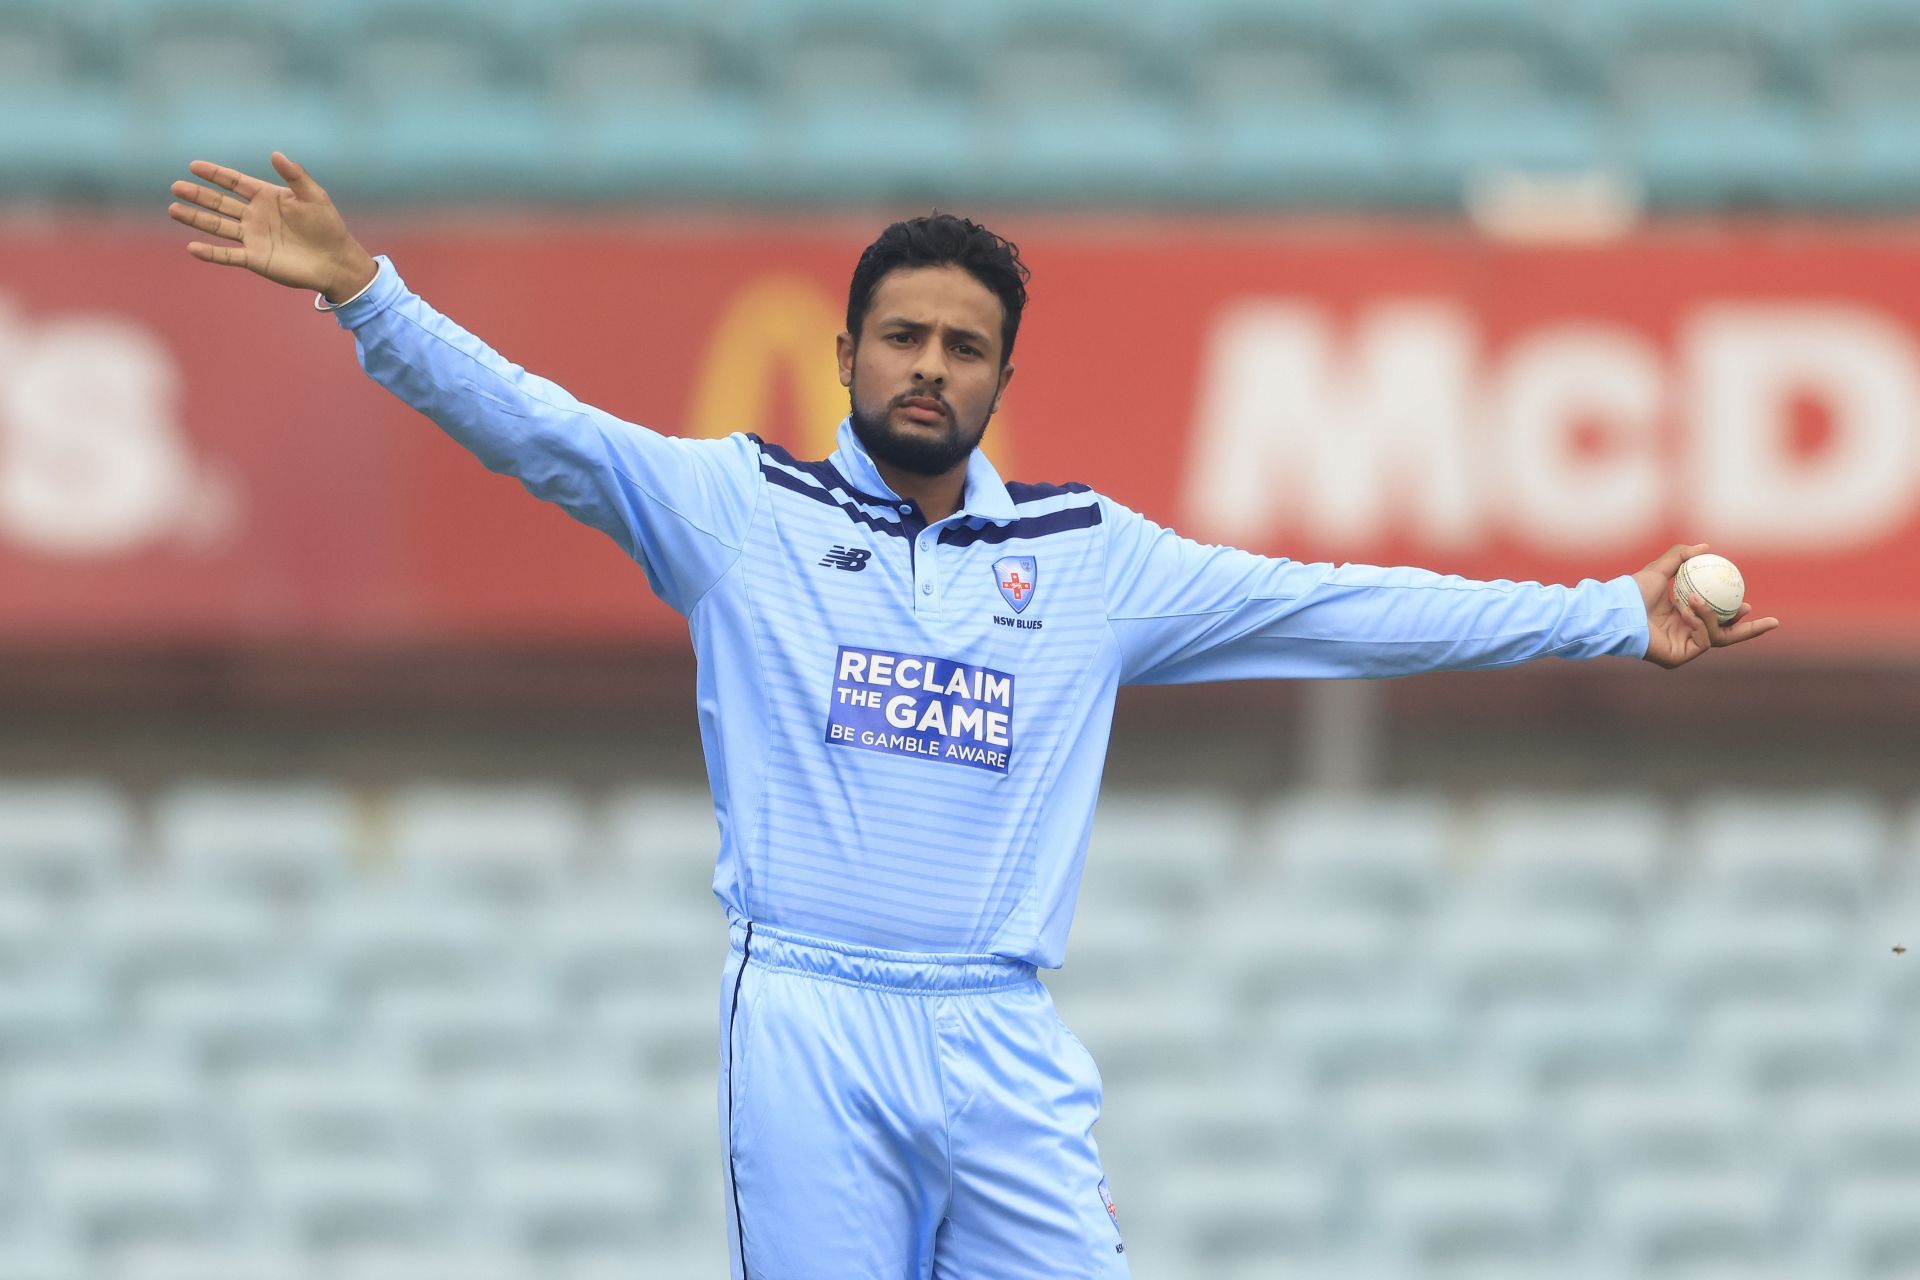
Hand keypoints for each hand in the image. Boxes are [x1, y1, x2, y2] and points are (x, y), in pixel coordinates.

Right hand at [169, 153, 377, 302]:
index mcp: (266, 197)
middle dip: (198, 195)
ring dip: (196, 218)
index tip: (193, 166)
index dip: (215, 174)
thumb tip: (275, 154)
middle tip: (175, 187)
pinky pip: (228, 255)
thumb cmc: (328, 226)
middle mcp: (255, 216)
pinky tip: (192, 247)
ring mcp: (253, 238)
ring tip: (173, 209)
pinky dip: (210, 253)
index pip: (234, 182)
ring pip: (218, 226)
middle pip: (220, 203)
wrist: (336, 260)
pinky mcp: (255, 259)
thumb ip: (295, 175)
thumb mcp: (313, 196)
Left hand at [1633, 542, 1779, 668]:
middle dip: (1750, 631)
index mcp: (1682, 617)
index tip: (1749, 603)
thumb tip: (1707, 547)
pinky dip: (1699, 623)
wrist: (1619, 608)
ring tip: (1696, 600)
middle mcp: (1684, 634)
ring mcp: (1682, 648)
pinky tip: (1687, 611)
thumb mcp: (1660, 568)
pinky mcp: (1678, 657)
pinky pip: (1702, 640)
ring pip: (1716, 636)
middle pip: (1725, 636)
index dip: (1734, 614)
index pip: (1715, 618)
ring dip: (1713, 616)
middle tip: (1770, 621)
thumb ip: (1682, 556)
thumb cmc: (1634, 591)